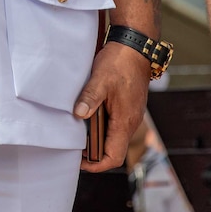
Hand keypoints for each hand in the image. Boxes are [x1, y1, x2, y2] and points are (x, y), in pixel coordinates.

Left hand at [75, 43, 150, 172]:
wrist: (136, 46)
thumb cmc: (120, 62)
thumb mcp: (100, 79)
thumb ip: (90, 98)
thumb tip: (78, 115)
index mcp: (125, 121)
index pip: (114, 157)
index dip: (97, 165)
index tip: (80, 162)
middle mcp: (131, 122)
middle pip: (114, 150)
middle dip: (95, 154)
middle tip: (74, 147)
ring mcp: (131, 114)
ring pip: (115, 138)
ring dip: (98, 140)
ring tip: (79, 133)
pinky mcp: (129, 107)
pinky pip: (117, 126)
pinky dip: (103, 128)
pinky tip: (89, 118)